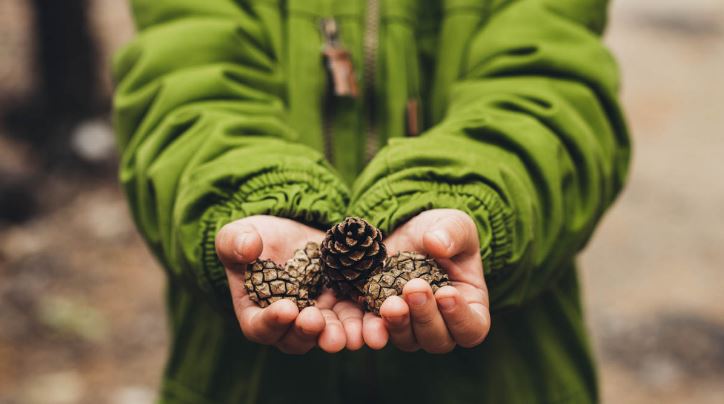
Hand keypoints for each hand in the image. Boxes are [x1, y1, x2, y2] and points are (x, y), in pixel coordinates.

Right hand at [215, 215, 364, 353]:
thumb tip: (247, 248)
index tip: (287, 308)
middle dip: (309, 332)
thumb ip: (235, 243)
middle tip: (318, 321)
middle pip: (297, 338)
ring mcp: (319, 318)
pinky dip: (368, 322)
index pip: (260, 326)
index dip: (272, 321)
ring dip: (342, 335)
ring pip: (330, 334)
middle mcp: (288, 325)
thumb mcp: (238, 235)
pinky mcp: (344, 305)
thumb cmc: (256, 238)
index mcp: (256, 313)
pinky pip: (357, 318)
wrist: (290, 233)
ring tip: (354, 334)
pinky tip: (380, 319)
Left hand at [362, 209, 490, 352]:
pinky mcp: (379, 320)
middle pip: (437, 339)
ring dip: (397, 324)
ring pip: (406, 340)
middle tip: (412, 289)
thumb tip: (437, 243)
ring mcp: (409, 327)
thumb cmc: (439, 232)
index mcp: (468, 307)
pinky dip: (367, 329)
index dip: (460, 317)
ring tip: (389, 303)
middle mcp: (440, 325)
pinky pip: (373, 332)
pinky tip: (362, 323)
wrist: (404, 232)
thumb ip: (453, 233)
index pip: (472, 327)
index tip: (447, 293)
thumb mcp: (454, 224)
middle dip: (424, 317)